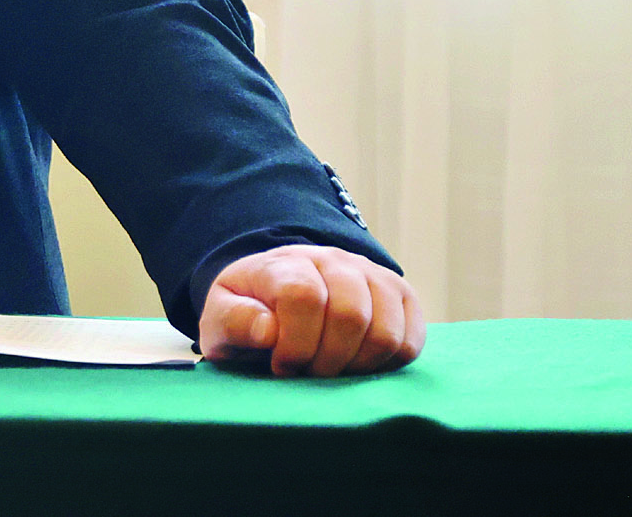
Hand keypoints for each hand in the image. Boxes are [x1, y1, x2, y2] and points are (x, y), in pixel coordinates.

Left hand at [199, 244, 424, 376]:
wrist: (276, 297)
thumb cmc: (249, 315)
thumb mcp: (221, 320)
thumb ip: (234, 322)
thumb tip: (268, 330)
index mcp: (285, 264)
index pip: (303, 296)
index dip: (294, 344)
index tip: (280, 366)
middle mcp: (333, 260)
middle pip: (350, 315)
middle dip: (327, 360)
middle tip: (308, 372)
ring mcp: (371, 275)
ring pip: (384, 331)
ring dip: (357, 365)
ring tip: (331, 369)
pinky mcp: (400, 296)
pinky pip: (410, 341)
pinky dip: (386, 364)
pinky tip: (357, 364)